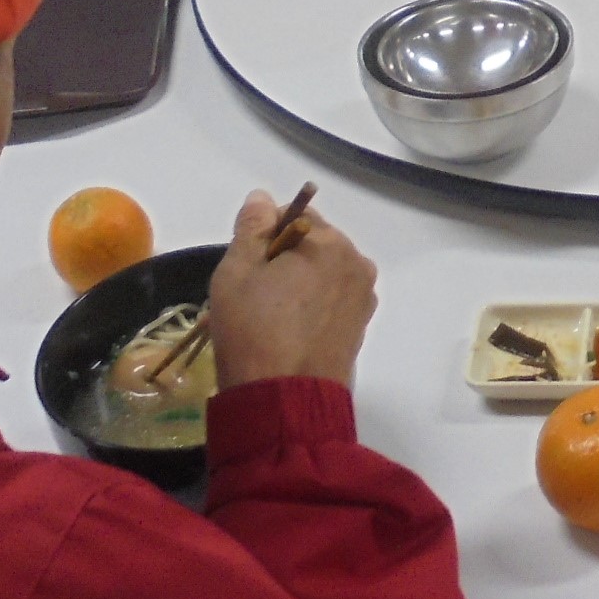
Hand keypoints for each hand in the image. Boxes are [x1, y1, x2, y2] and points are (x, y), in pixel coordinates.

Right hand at [209, 197, 378, 389]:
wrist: (284, 402)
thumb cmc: (254, 331)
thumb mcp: (236, 272)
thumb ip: (251, 227)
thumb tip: (263, 197)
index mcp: (331, 243)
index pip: (294, 216)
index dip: (264, 236)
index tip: (246, 267)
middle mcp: (357, 265)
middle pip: (312, 246)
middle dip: (282, 260)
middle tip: (252, 295)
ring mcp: (362, 300)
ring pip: (321, 276)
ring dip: (296, 285)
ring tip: (266, 318)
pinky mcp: (359, 330)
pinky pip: (330, 303)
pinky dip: (310, 309)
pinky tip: (287, 333)